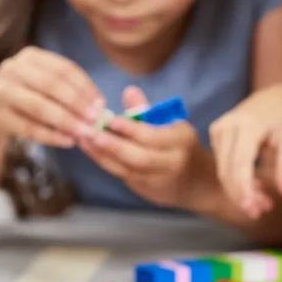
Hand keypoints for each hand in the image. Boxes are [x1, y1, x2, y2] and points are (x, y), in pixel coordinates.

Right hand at [0, 46, 104, 147]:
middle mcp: (13, 68)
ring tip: (85, 133)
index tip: (102, 104)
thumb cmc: (20, 98)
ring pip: (40, 106)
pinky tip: (66, 141)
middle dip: (78, 104)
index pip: (64, 68)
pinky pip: (28, 127)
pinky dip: (50, 135)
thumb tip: (99, 107)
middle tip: (96, 121)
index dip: (86, 87)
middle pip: (53, 85)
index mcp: (30, 56)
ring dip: (66, 122)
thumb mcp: (38, 85)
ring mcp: (1, 90)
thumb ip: (65, 91)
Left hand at [77, 87, 204, 208]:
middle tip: (90, 132)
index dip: (131, 129)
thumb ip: (147, 110)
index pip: (154, 136)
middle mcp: (172, 162)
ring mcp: (158, 179)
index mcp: (181, 140)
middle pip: (140, 157)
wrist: (198, 183)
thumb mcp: (172, 124)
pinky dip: (104, 161)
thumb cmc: (180, 145)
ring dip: (102, 154)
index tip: (110, 119)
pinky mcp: (145, 190)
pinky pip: (121, 175)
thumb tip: (129, 91)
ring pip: (127, 169)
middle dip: (113, 145)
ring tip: (83, 138)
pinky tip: (89, 149)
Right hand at [209, 85, 281, 217]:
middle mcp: (228, 125)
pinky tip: (255, 186)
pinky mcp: (215, 132)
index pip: (240, 164)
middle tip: (262, 211)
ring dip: (239, 190)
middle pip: (228, 170)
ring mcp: (218, 128)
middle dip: (242, 195)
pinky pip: (222, 163)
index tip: (253, 209)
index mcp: (248, 124)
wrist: (275, 97)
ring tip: (263, 202)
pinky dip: (236, 179)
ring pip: (223, 170)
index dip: (244, 189)